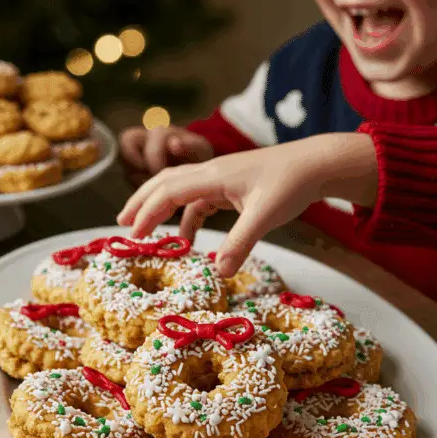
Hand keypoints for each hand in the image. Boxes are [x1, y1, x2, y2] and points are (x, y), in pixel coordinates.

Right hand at [117, 133, 377, 276]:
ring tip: (144, 231)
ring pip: (179, 189)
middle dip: (141, 203)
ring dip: (160, 208)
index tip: (131, 235)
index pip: (168, 191)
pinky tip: (188, 239)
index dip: (147, 212)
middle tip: (121, 226)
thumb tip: (219, 274)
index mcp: (213, 175)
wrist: (316, 163)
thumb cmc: (292, 183)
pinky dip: (187, 217)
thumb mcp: (265, 216)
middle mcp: (211, 172)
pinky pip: (199, 199)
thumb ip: (240, 244)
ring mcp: (220, 177)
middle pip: (164, 183)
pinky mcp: (231, 185)